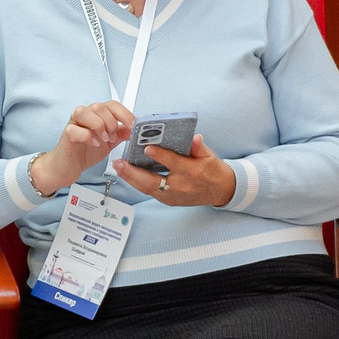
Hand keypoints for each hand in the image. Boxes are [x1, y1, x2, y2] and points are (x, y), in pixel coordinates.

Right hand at [29, 101, 132, 197]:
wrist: (68, 166)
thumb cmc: (85, 152)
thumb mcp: (109, 143)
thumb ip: (120, 134)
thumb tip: (132, 129)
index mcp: (96, 115)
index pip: (112, 104)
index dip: (124, 113)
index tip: (132, 126)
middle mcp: (85, 115)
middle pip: (99, 106)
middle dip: (111, 123)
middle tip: (113, 137)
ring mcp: (74, 123)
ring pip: (85, 112)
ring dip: (98, 126)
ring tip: (103, 139)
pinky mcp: (67, 134)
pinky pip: (75, 129)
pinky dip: (87, 136)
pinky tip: (93, 144)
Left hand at [116, 135, 238, 207]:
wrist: (220, 191)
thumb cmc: (213, 170)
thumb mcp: (209, 155)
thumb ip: (198, 146)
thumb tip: (193, 137)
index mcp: (192, 172)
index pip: (173, 163)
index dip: (160, 155)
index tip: (147, 148)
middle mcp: (181, 187)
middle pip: (153, 181)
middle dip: (134, 173)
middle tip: (119, 163)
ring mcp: (174, 197)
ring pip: (148, 189)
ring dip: (131, 179)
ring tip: (118, 167)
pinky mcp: (169, 201)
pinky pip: (150, 192)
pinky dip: (138, 183)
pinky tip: (127, 175)